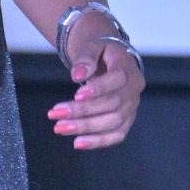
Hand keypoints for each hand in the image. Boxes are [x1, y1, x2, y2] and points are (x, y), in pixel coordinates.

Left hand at [47, 33, 143, 150]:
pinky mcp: (126, 120)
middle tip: (55, 114)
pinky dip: (99, 141)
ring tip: (59, 127)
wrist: (109, 58)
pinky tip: (78, 143)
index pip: (118, 79)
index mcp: (127, 67)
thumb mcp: (91, 46)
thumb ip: (86, 57)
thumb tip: (78, 75)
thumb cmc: (99, 52)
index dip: (99, 89)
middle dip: (83, 111)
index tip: (76, 95)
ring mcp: (132, 107)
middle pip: (113, 104)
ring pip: (114, 122)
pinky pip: (117, 135)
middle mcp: (133, 89)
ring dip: (86, 127)